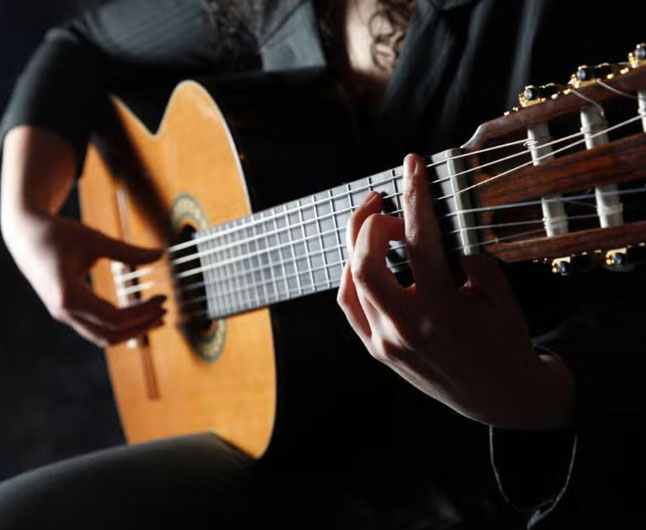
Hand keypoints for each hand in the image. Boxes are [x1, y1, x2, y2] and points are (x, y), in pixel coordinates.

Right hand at [3, 211, 165, 347]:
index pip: (115, 318)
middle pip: (111, 334)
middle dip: (142, 326)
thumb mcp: (95, 239)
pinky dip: (119, 327)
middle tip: (165, 311)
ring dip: (132, 331)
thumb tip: (161, 254)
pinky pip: (96, 329)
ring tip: (157, 318)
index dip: (143, 313)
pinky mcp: (67, 312)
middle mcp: (64, 311)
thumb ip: (128, 251)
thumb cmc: (58, 234)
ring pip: (103, 337)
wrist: (25, 234)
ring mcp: (64, 315)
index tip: (162, 299)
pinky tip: (138, 316)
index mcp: (69, 295)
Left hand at [337, 154, 573, 428]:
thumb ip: (469, 251)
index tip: (412, 165)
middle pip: (365, 262)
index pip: (420, 240)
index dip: (415, 195)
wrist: (499, 398)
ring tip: (378, 227)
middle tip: (384, 201)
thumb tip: (444, 210)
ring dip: (358, 245)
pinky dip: (353, 274)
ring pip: (350, 282)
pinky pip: (350, 304)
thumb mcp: (498, 294)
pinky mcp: (377, 351)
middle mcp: (407, 329)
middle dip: (368, 221)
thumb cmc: (504, 343)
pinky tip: (367, 258)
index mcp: (443, 312)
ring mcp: (386, 344)